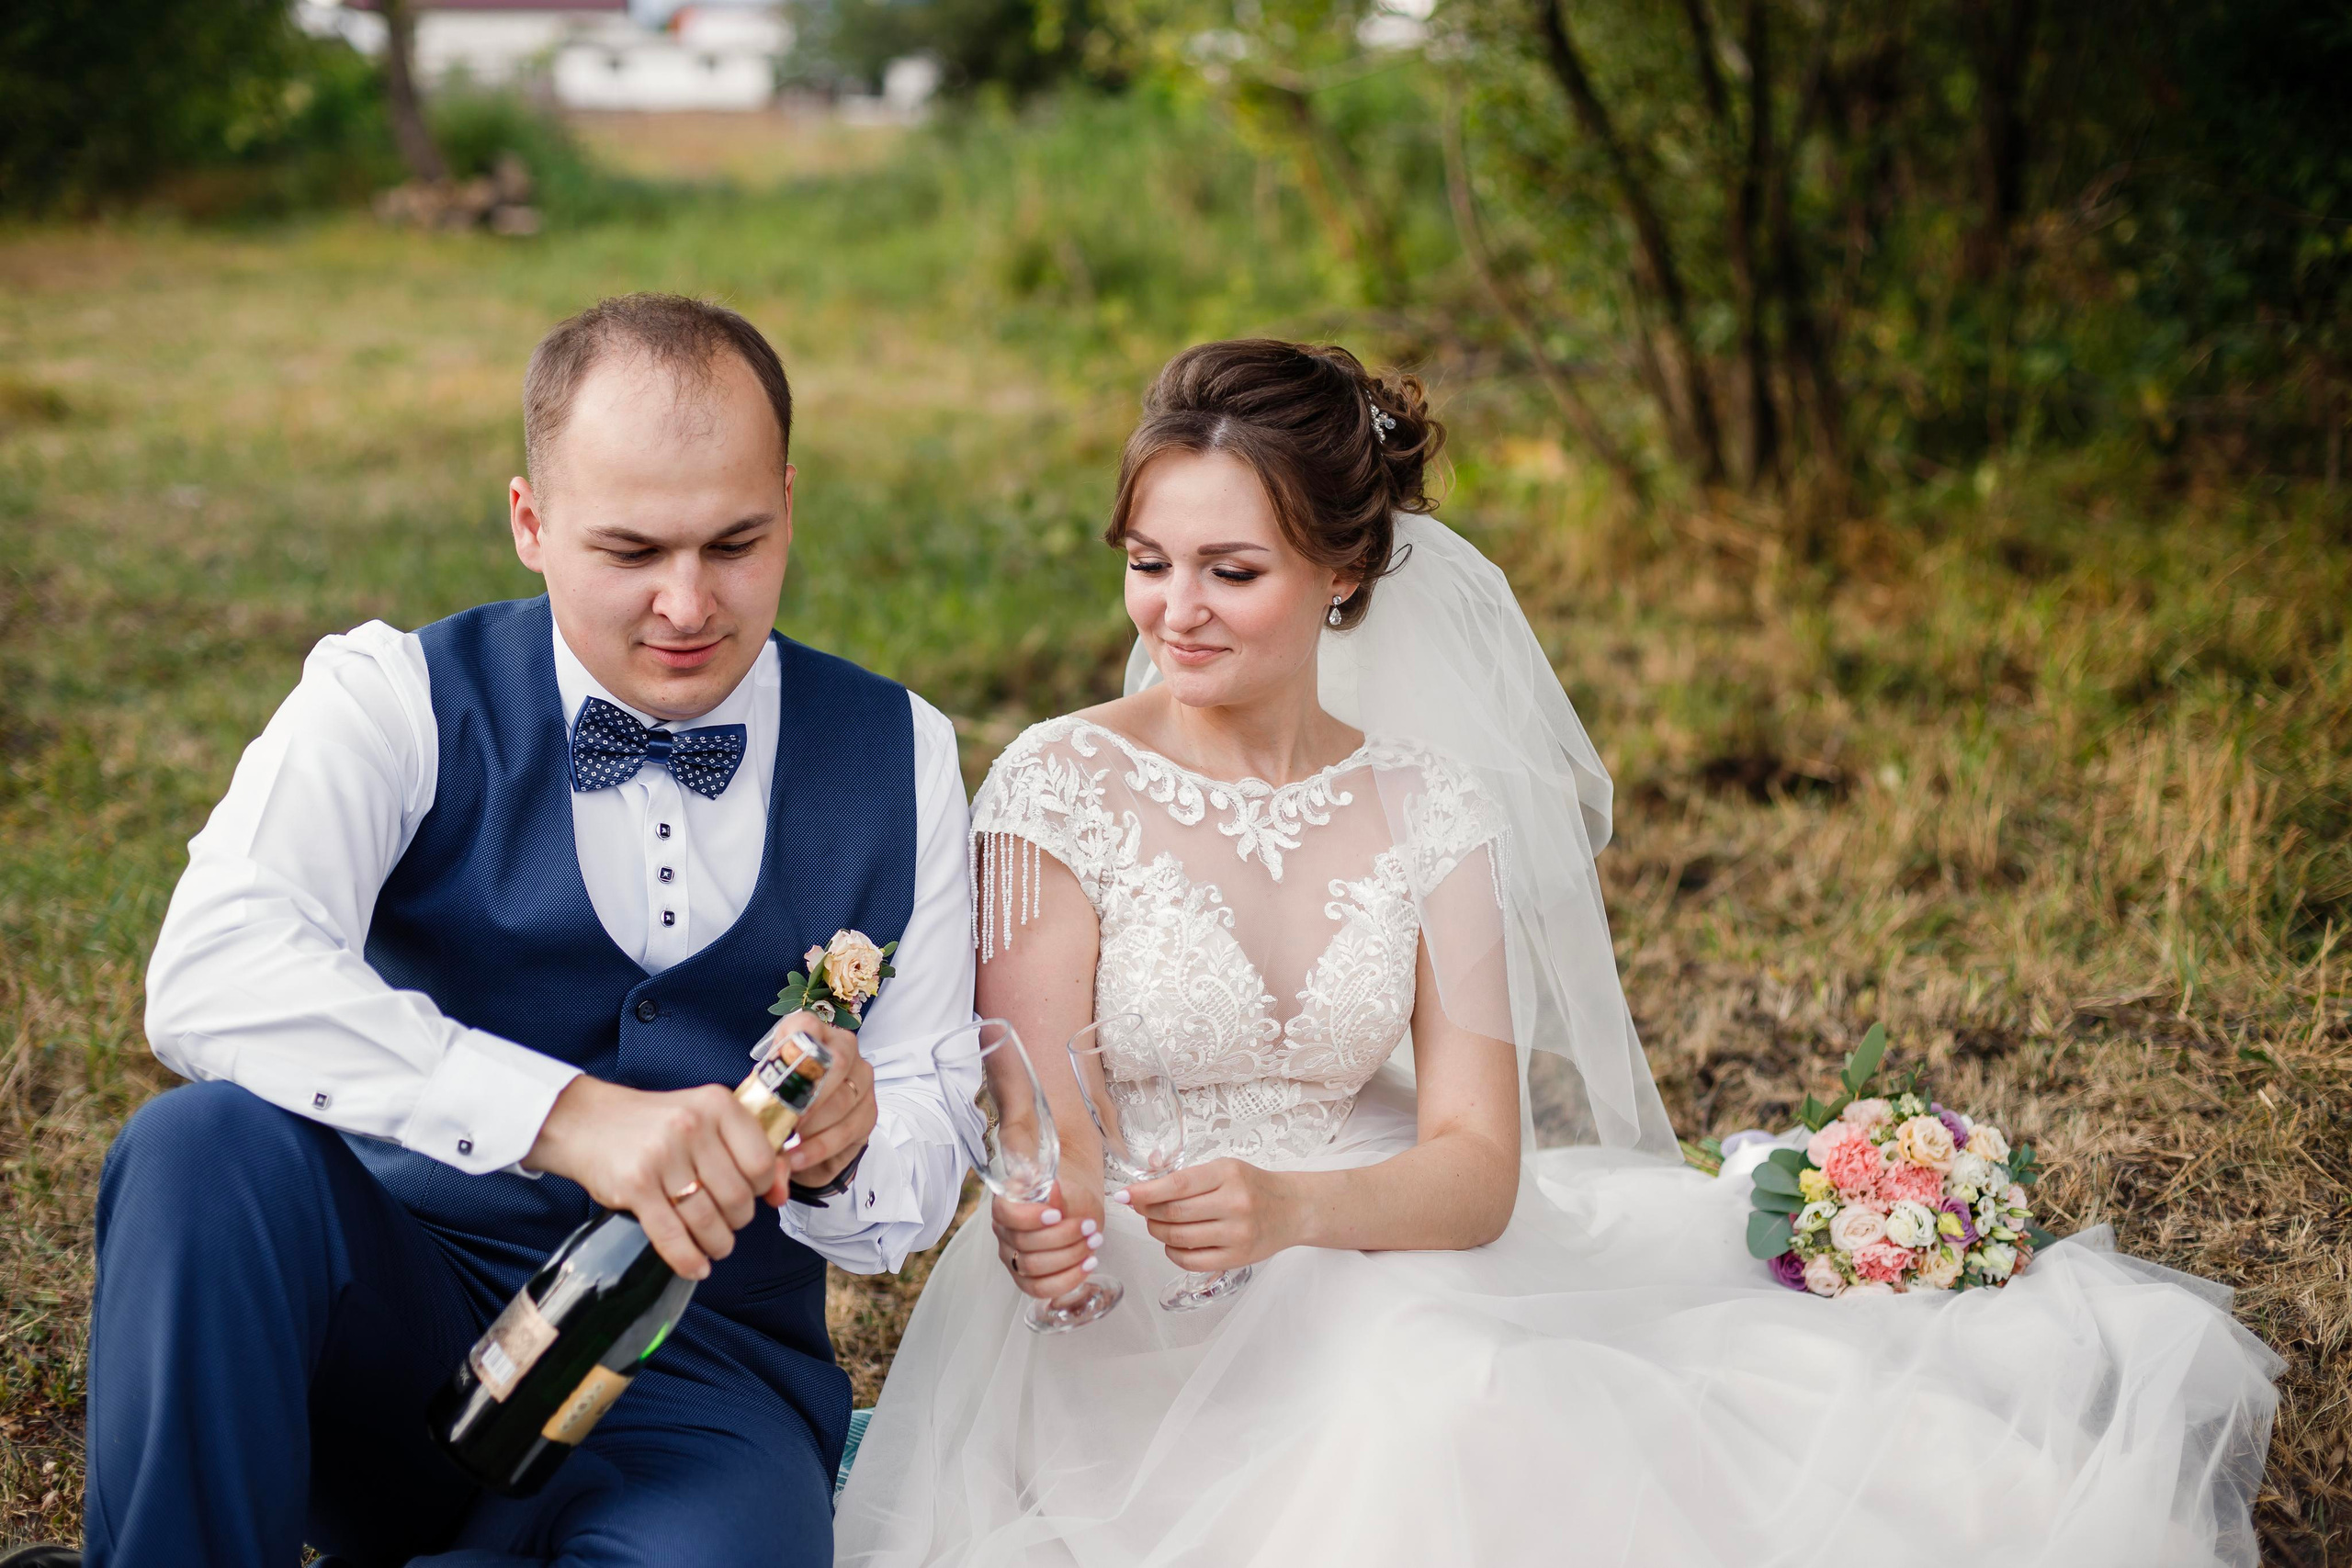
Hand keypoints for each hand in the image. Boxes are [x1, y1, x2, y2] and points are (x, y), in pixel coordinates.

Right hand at [526, 1075, 786, 1280]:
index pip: (762, 1162)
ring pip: (708, 1220)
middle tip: (728, 1223)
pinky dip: (688, 1259)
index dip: (762, 1188)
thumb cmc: (657, 1125)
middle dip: (738, 1220)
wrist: (588, 1123)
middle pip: (737, 1196)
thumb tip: (781, 1193)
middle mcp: (691, 1126)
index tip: (751, 1194)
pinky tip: (696, 1267)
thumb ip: (748, 1149)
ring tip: (715, 1247)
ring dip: (717, 1244)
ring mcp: (662, 1155)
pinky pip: (672, 1236)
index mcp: (717, 1104)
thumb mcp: (704, 1121)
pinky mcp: (635, 1185)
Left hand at [776, 1011, 875, 1189]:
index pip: (808, 1026)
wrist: (808, 1133)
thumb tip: (750, 1110)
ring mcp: (862, 1080)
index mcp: (814, 1035)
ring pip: (842, 1100)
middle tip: (784, 1121)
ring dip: (811, 1128)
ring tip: (784, 1149)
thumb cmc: (784, 1103)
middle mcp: (845, 1049)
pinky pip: (847, 1130)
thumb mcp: (767, 1090)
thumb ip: (763, 1090)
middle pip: (835, 1063)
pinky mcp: (869, 1111)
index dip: (794, 1045)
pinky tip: (797, 1159)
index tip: (778, 1073)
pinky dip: (818, 1148)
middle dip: (808, 1096)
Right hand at [991, 1179, 1106, 1302]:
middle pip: (1023, 1243)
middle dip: (1062, 1236)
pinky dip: (1068, 1278)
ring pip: (1033, 1267)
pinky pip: (1041, 1289)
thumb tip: (1054, 1189)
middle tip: (1089, 1226)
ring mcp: (1012, 1259)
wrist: (1077, 1212)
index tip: (1057, 1215)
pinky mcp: (1025, 1281)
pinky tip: (1088, 1263)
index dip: (1029, 1217)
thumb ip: (1057, 1194)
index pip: (1005, 1213)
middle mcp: (1003, 1233)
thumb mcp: (1066, 1190)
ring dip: (1069, 1256)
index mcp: (1006, 1205)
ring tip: (1093, 1241)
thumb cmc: (1068, 1199)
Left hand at [1117, 1158, 1298, 1271]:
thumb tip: (1143, 1185)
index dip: (1145, 1192)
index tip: (1125, 1195)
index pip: (1177, 1184)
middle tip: (1140, 1208)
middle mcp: (1234, 1203)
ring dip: (1158, 1231)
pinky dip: (1173, 1252)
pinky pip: (1191, 1261)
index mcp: (1227, 1174)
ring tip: (1156, 1223)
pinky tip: (1173, 1243)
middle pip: (1174, 1213)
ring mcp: (1237, 1233)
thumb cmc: (1252, 1186)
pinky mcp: (1237, 1258)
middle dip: (1148, 1212)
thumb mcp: (1224, 1168)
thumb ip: (1187, 1175)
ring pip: (1179, 1238)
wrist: (1292, 1209)